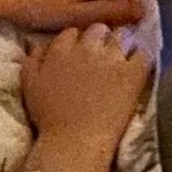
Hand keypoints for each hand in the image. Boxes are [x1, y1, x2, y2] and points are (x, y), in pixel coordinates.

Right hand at [21, 24, 150, 171]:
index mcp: (61, 49)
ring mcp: (111, 59)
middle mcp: (87, 48)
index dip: (76, 41)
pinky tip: (137, 64)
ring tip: (121, 56)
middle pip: (97, 29)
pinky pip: (142, 53)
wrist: (75, 142)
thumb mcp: (28, 84)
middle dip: (99, 38)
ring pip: (121, 35)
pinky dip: (141, 55)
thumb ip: (33, 58)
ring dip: (120, 43)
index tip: (79, 53)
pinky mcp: (132, 73)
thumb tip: (40, 43)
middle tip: (100, 54)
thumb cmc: (49, 117)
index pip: (72, 32)